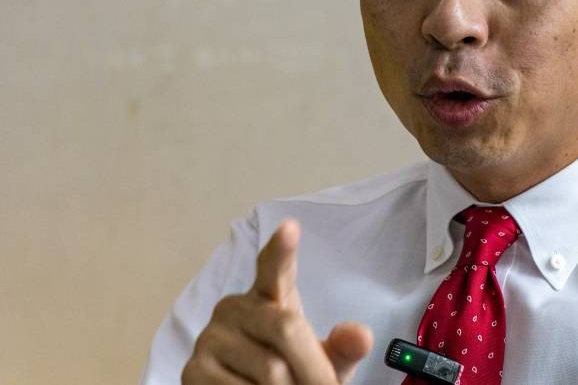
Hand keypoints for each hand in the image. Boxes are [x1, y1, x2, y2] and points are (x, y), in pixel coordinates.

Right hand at [182, 219, 373, 383]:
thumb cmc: (292, 372)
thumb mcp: (322, 362)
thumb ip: (342, 348)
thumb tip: (361, 336)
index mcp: (270, 295)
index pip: (274, 268)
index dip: (282, 249)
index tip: (290, 228)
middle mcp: (235, 308)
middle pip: (287, 330)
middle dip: (314, 370)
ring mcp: (211, 338)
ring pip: (269, 370)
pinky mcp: (194, 371)